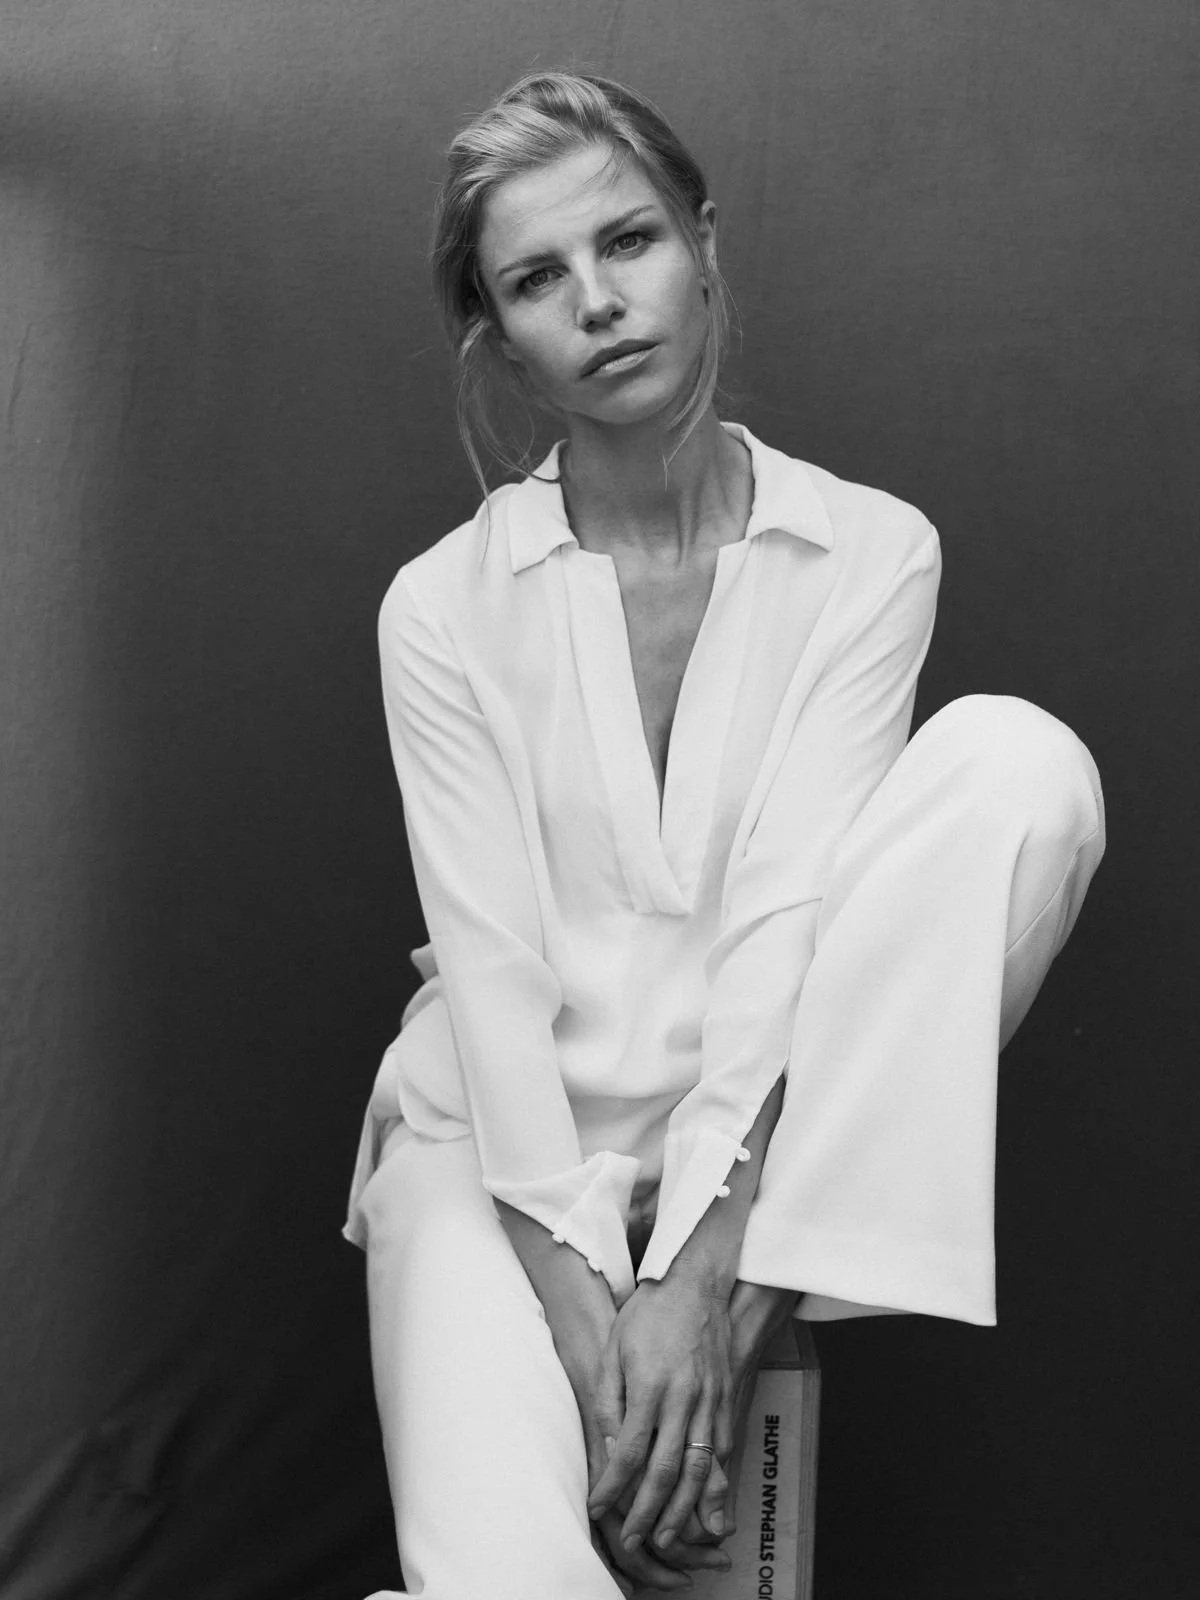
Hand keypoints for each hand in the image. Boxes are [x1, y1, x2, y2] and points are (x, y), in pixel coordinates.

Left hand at [587, 1275, 736, 1558]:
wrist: (697, 1283)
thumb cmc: (649, 1313)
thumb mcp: (615, 1349)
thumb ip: (610, 1399)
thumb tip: (609, 1446)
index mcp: (650, 1386)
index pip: (628, 1452)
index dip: (611, 1486)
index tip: (597, 1507)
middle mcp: (683, 1399)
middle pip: (665, 1471)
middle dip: (647, 1513)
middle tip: (632, 1541)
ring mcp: (710, 1401)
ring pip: (698, 1469)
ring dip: (681, 1510)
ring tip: (665, 1537)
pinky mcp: (726, 1399)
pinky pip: (720, 1451)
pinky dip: (710, 1483)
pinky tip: (698, 1500)